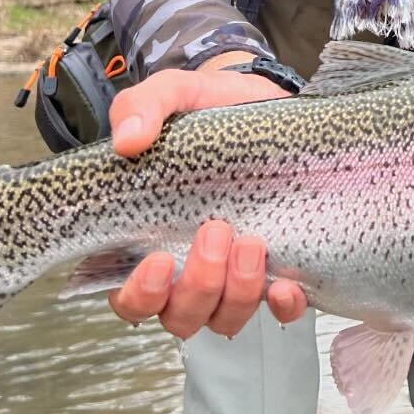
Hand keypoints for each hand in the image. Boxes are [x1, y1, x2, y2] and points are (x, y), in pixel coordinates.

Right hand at [106, 54, 308, 337]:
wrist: (266, 100)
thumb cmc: (208, 108)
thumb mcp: (173, 95)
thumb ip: (143, 108)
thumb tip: (127, 140)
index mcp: (148, 239)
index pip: (130, 297)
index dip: (140, 295)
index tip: (157, 261)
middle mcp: (188, 269)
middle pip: (180, 315)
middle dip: (197, 286)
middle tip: (215, 231)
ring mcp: (234, 275)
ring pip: (225, 318)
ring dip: (236, 293)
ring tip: (251, 243)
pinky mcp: (279, 267)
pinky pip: (279, 311)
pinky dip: (282, 307)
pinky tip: (286, 285)